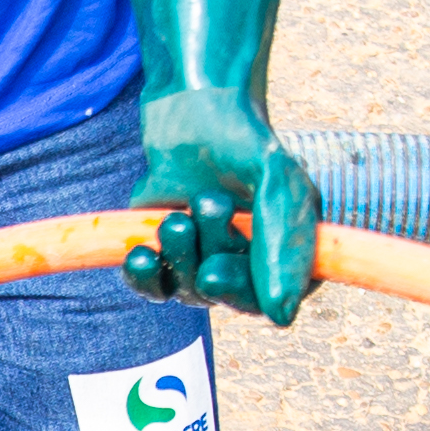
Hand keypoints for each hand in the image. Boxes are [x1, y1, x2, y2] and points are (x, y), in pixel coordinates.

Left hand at [120, 119, 320, 327]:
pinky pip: (155, 289)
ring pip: (189, 291)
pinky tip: (140, 255)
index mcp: (289, 254)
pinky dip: (145, 276)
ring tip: (177, 215)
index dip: (240, 293)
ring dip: (179, 255)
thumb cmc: (244, 144)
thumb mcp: (276, 181)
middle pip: (226, 297)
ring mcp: (206, 264)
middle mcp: (249, 266)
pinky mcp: (168, 257)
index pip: (271, 300)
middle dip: (208, 262)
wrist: (193, 114)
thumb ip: (283, 241)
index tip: (214, 270)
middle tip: (205, 209)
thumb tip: (280, 317)